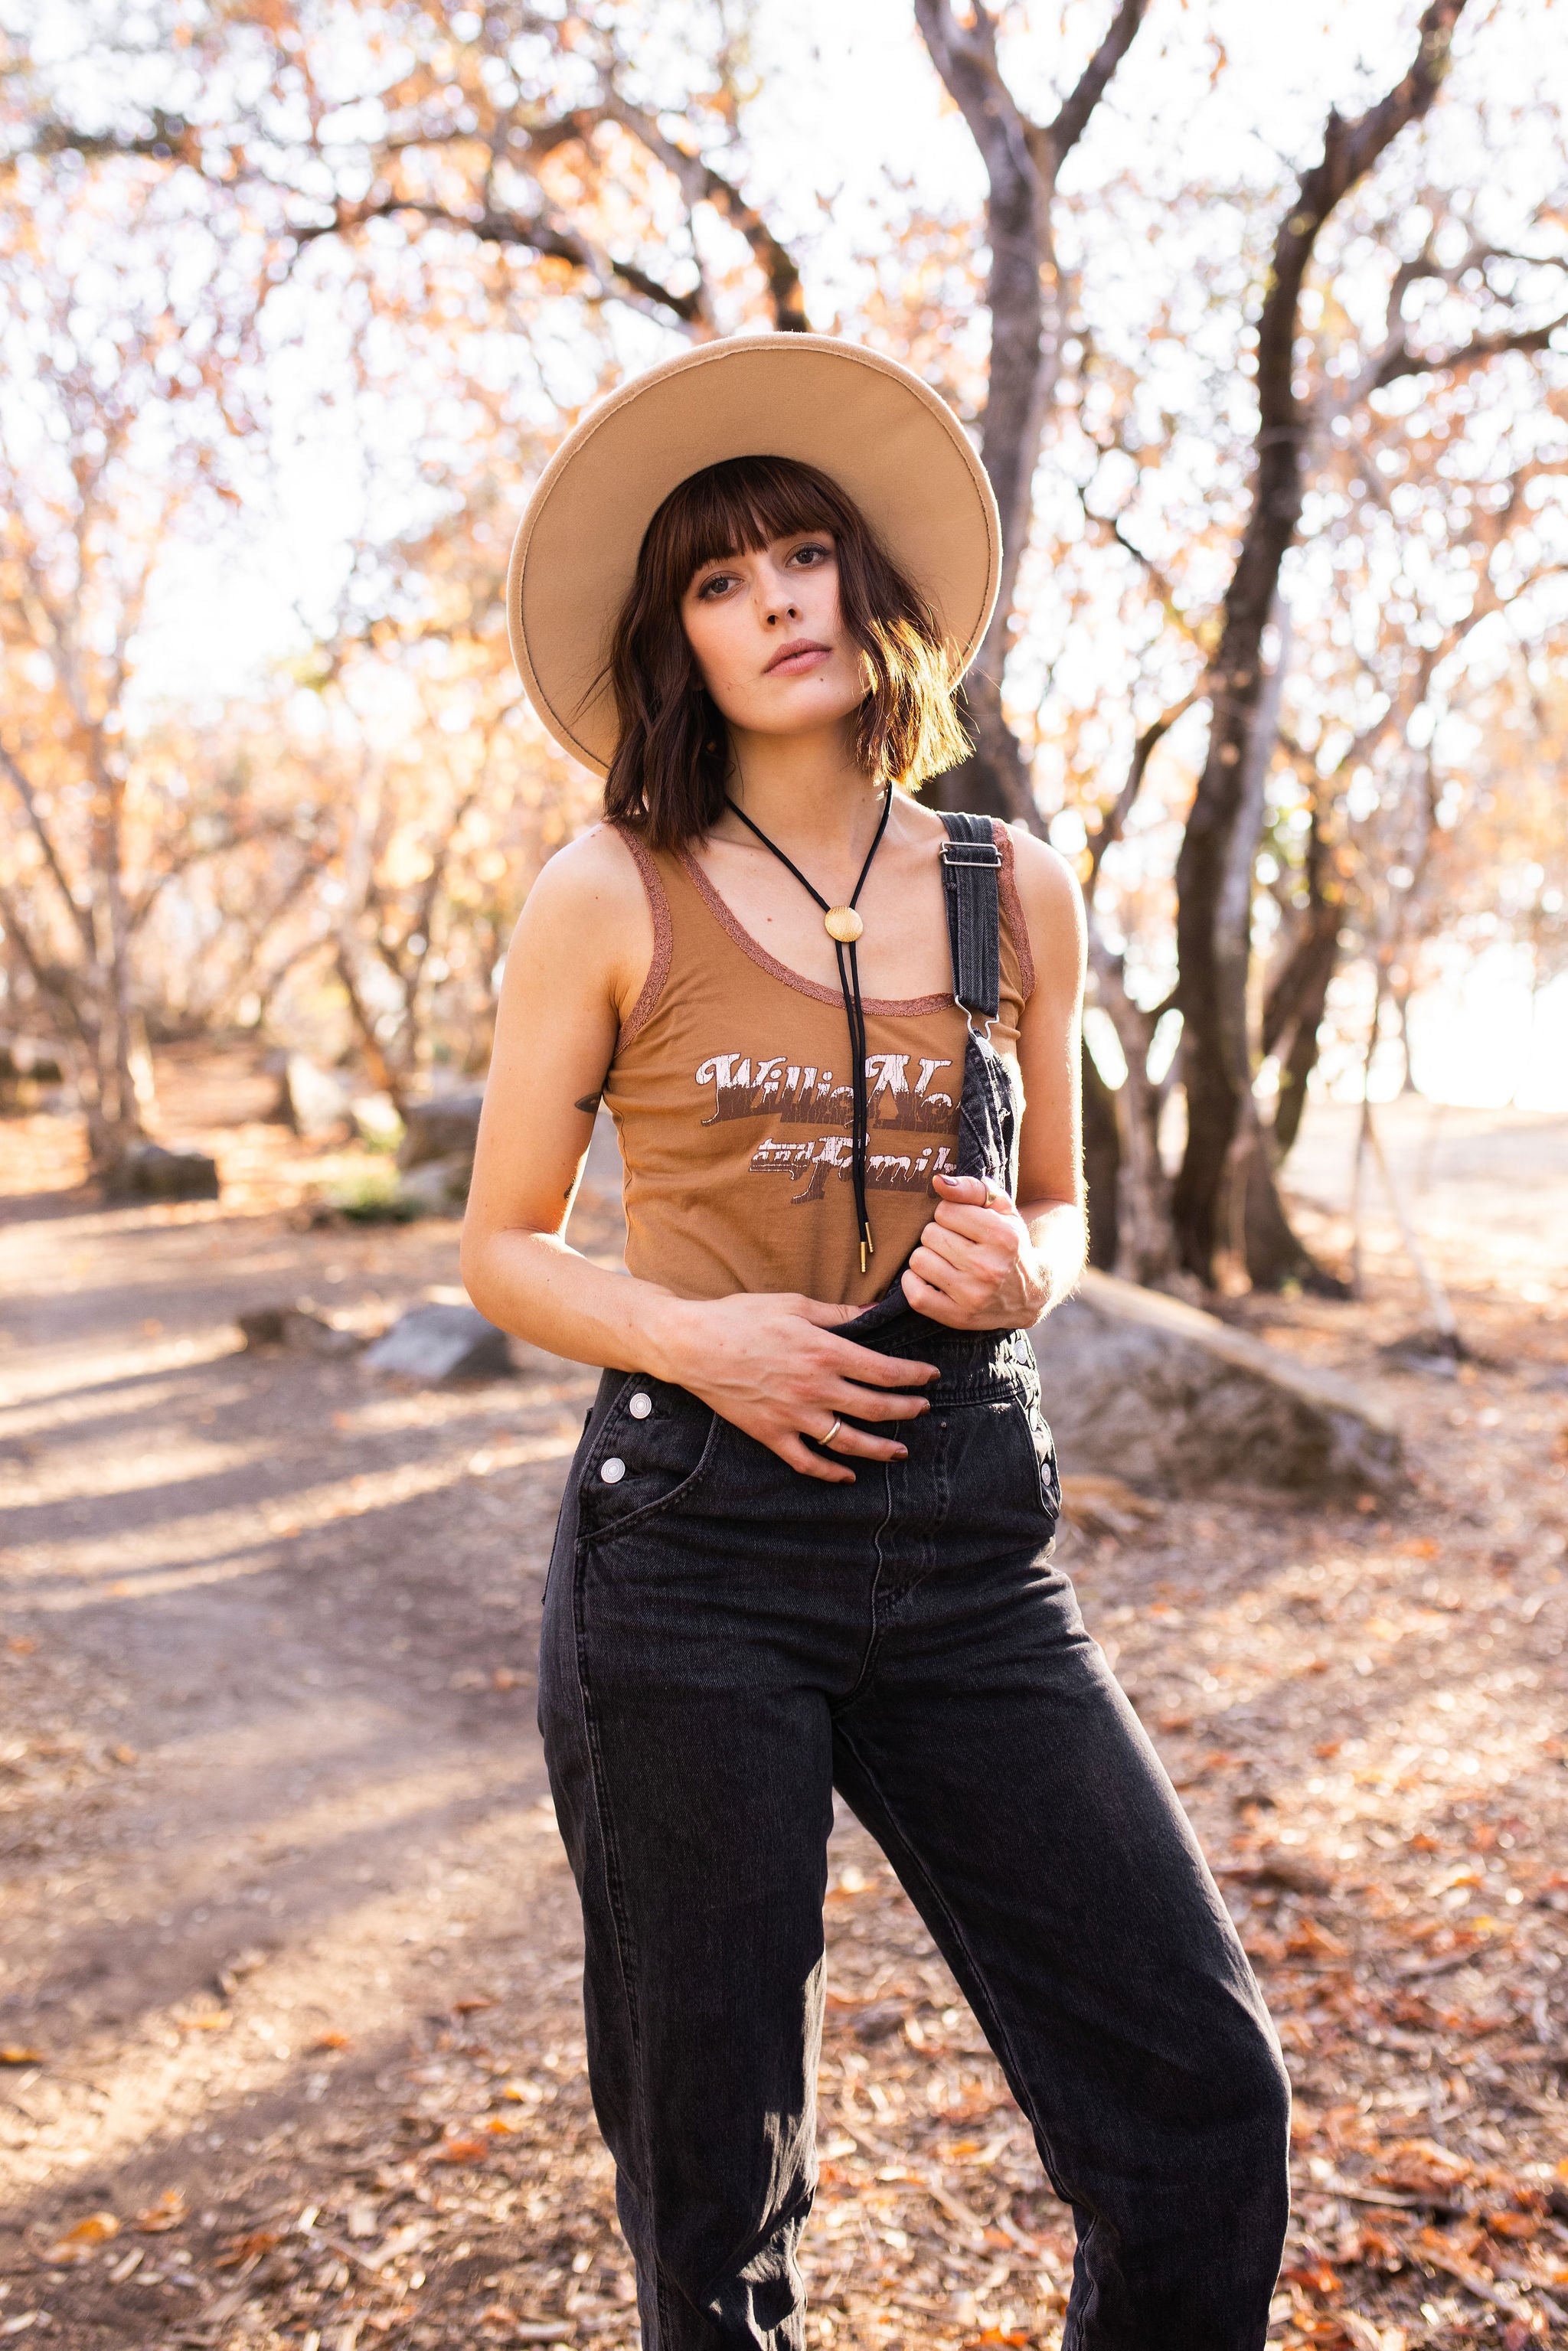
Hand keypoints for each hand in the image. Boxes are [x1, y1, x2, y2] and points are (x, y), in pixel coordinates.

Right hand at [653, 1292, 936, 1483]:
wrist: (692, 1345)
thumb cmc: (740, 1317)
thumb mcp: (793, 1304)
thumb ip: (836, 1312)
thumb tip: (872, 1311)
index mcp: (826, 1352)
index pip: (885, 1371)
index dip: (914, 1376)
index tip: (930, 1376)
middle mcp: (816, 1388)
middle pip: (876, 1408)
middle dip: (906, 1410)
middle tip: (922, 1409)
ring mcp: (794, 1415)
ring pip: (849, 1441)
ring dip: (880, 1448)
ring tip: (899, 1451)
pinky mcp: (771, 1433)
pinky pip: (807, 1461)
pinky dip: (830, 1472)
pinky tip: (847, 1475)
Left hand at [901, 1171, 1046, 1329]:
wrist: (1029, 1294)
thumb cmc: (1009, 1243)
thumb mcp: (1002, 1210)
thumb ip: (972, 1188)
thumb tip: (939, 1182)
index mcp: (1003, 1238)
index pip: (945, 1211)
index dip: (950, 1214)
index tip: (963, 1224)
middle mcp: (989, 1268)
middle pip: (929, 1234)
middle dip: (938, 1234)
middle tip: (956, 1244)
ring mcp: (973, 1296)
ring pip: (919, 1260)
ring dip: (927, 1256)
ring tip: (946, 1260)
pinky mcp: (959, 1318)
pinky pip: (916, 1294)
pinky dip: (913, 1282)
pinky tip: (928, 1276)